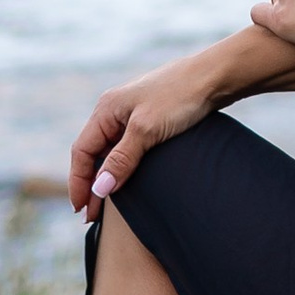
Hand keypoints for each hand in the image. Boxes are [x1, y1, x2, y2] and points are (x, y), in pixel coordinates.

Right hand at [70, 50, 219, 219]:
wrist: (215, 77)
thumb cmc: (180, 97)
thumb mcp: (147, 130)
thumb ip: (122, 160)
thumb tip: (100, 189)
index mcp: (106, 109)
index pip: (83, 150)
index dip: (79, 181)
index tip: (81, 210)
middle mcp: (114, 111)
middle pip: (94, 153)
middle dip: (90, 185)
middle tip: (91, 217)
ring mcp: (132, 115)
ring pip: (110, 151)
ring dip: (106, 178)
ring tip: (105, 207)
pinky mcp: (150, 120)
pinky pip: (127, 148)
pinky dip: (122, 167)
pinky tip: (127, 182)